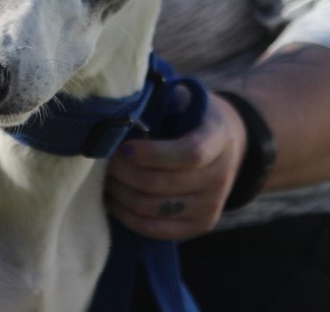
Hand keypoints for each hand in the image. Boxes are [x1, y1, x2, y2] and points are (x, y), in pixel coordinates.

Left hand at [105, 91, 245, 240]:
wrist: (227, 144)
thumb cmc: (192, 116)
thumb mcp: (184, 100)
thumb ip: (161, 103)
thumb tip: (121, 111)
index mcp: (218, 138)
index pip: (190, 154)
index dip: (153, 154)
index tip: (124, 148)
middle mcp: (221, 176)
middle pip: (163, 184)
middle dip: (124, 173)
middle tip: (103, 161)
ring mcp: (212, 205)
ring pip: (155, 209)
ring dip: (122, 194)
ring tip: (105, 178)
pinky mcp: (200, 225)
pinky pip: (157, 230)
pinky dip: (129, 216)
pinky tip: (114, 199)